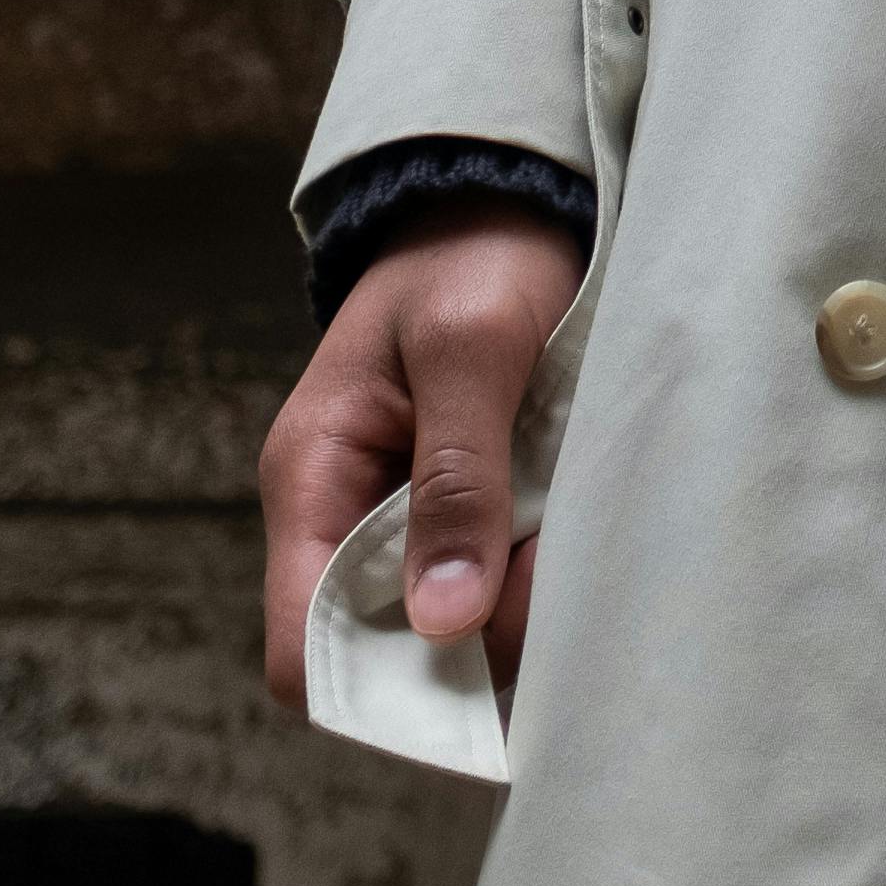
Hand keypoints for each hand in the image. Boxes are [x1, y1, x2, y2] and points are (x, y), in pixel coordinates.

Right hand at [260, 217, 585, 718]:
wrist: (510, 193)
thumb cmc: (477, 253)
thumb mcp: (472, 347)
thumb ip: (456, 477)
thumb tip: (445, 621)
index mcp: (313, 478)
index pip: (302, 650)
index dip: (376, 692)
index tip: (473, 686)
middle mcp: (350, 514)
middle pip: (386, 653)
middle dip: (470, 653)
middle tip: (557, 613)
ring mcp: (407, 513)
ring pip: (448, 623)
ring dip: (514, 611)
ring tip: (581, 561)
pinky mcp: (465, 503)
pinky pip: (491, 575)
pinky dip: (535, 574)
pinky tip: (583, 544)